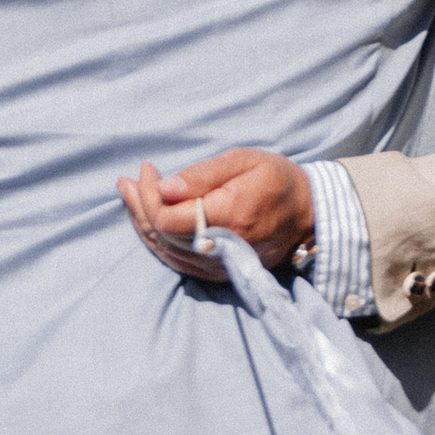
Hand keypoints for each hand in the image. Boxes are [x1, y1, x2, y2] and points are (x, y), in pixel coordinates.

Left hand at [117, 149, 315, 279]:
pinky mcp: (218, 273)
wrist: (307, 213)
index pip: (168, 218)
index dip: (149, 195)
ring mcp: (219, 266)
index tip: (148, 169)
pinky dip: (157, 241)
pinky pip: (177, 262)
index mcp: (228, 217)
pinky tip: (147, 220)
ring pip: (165, 251)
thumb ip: (202, 175)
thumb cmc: (275, 179)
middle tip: (128, 181)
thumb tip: (163, 188)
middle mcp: (222, 248)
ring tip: (130, 195)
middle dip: (138, 206)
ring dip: (141, 223)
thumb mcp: (243, 161)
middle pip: (161, 236)